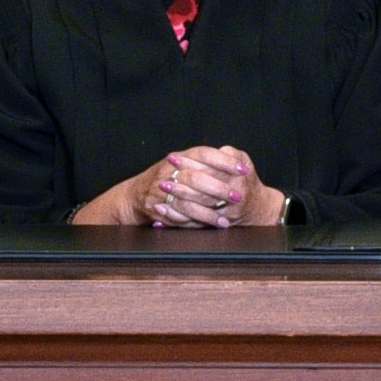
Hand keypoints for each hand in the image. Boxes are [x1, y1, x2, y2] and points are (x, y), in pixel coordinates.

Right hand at [121, 144, 268, 230]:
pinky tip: (211, 226)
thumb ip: (207, 160)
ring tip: (226, 220)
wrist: (136, 194)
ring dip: (209, 213)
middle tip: (239, 197)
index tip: (244, 169)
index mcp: (181, 157)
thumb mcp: (186, 162)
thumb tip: (235, 159)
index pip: (205, 154)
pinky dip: (196, 223)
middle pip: (197, 178)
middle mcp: (170, 171)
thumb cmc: (169, 177)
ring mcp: (161, 190)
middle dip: (219, 189)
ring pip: (188, 201)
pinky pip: (179, 217)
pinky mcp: (157, 208)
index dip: (225, 161)